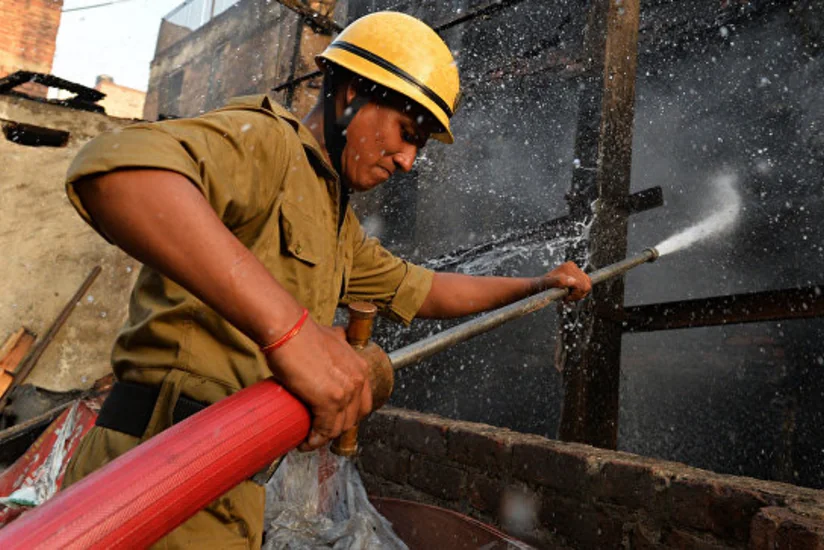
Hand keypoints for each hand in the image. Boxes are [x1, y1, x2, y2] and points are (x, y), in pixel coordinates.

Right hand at [263, 318, 372, 450]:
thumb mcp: (332, 337)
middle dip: (337, 429)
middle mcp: (357, 380)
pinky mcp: (328, 401)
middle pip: (353, 418)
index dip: (348, 416)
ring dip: (324, 438)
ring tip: (309, 438)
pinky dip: (314, 440)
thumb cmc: (302, 333)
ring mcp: (345, 392)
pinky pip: (325, 430)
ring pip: (339, 427)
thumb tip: (336, 338)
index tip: (335, 422)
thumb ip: (339, 341)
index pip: (362, 404)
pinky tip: (305, 442)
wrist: (288, 330)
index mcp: (360, 367)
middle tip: (319, 431)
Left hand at [544, 261, 590, 300]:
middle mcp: (572, 266)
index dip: (576, 294)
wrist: (539, 285)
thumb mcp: (547, 284)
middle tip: (566, 297)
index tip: (566, 297)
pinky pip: (586, 284)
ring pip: (587, 285)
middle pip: (587, 285)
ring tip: (567, 295)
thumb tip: (573, 281)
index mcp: (568, 267)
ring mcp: (575, 269)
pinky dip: (579, 292)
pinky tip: (570, 293)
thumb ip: (558, 282)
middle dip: (577, 294)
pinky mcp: (575, 274)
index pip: (582, 285)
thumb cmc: (541, 286)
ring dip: (578, 293)